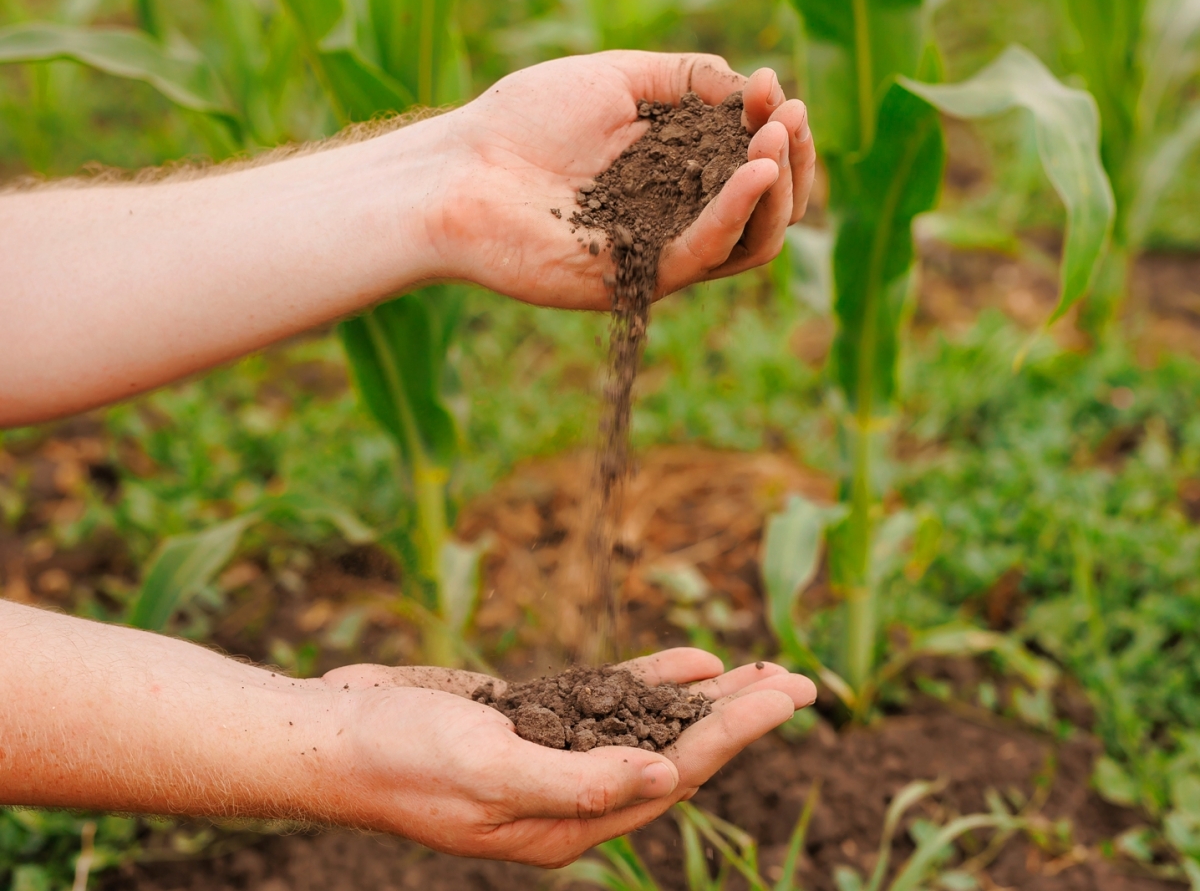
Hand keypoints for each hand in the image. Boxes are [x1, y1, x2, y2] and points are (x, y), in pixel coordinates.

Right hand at [319, 648, 815, 866]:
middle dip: (739, 719)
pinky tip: (692, 664)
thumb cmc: (401, 756)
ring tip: (761, 670)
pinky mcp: (536, 723)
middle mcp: (573, 798)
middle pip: (677, 754)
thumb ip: (575, 782)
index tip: (785, 696)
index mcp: (569, 825)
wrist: (335, 735)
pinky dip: (652, 683)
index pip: (674, 777)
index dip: (735, 736)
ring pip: (650, 728)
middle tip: (799, 682)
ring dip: (707, 701)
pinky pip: (609, 703)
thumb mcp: (488, 769)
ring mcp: (556, 759)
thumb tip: (663, 776)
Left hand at [426, 51, 815, 309]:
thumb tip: (747, 86)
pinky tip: (755, 171)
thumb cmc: (523, 121)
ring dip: (777, 190)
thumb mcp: (614, 79)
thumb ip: (683, 78)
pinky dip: (736, 212)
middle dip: (792, 159)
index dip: (772, 123)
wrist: (459, 171)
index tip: (771, 86)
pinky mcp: (638, 281)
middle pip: (765, 207)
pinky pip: (704, 255)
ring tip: (777, 140)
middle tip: (790, 117)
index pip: (750, 158)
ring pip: (749, 241)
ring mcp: (659, 252)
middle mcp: (676, 215)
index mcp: (674, 169)